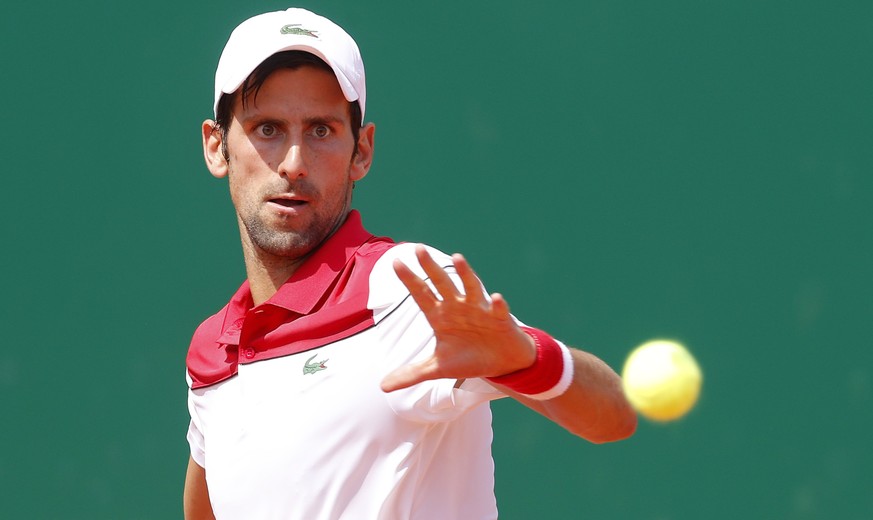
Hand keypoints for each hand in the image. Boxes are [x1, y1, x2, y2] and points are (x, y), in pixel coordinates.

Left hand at [380, 245, 536, 391]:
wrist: (501, 363)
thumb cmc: (469, 359)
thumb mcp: (438, 368)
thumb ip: (411, 374)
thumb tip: (382, 387)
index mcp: (441, 316)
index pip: (421, 294)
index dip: (409, 279)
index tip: (396, 262)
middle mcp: (458, 307)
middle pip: (442, 283)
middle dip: (431, 267)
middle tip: (419, 249)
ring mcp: (479, 310)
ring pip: (470, 287)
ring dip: (465, 273)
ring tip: (457, 258)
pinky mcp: (500, 320)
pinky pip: (498, 310)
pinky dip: (497, 304)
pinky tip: (496, 298)